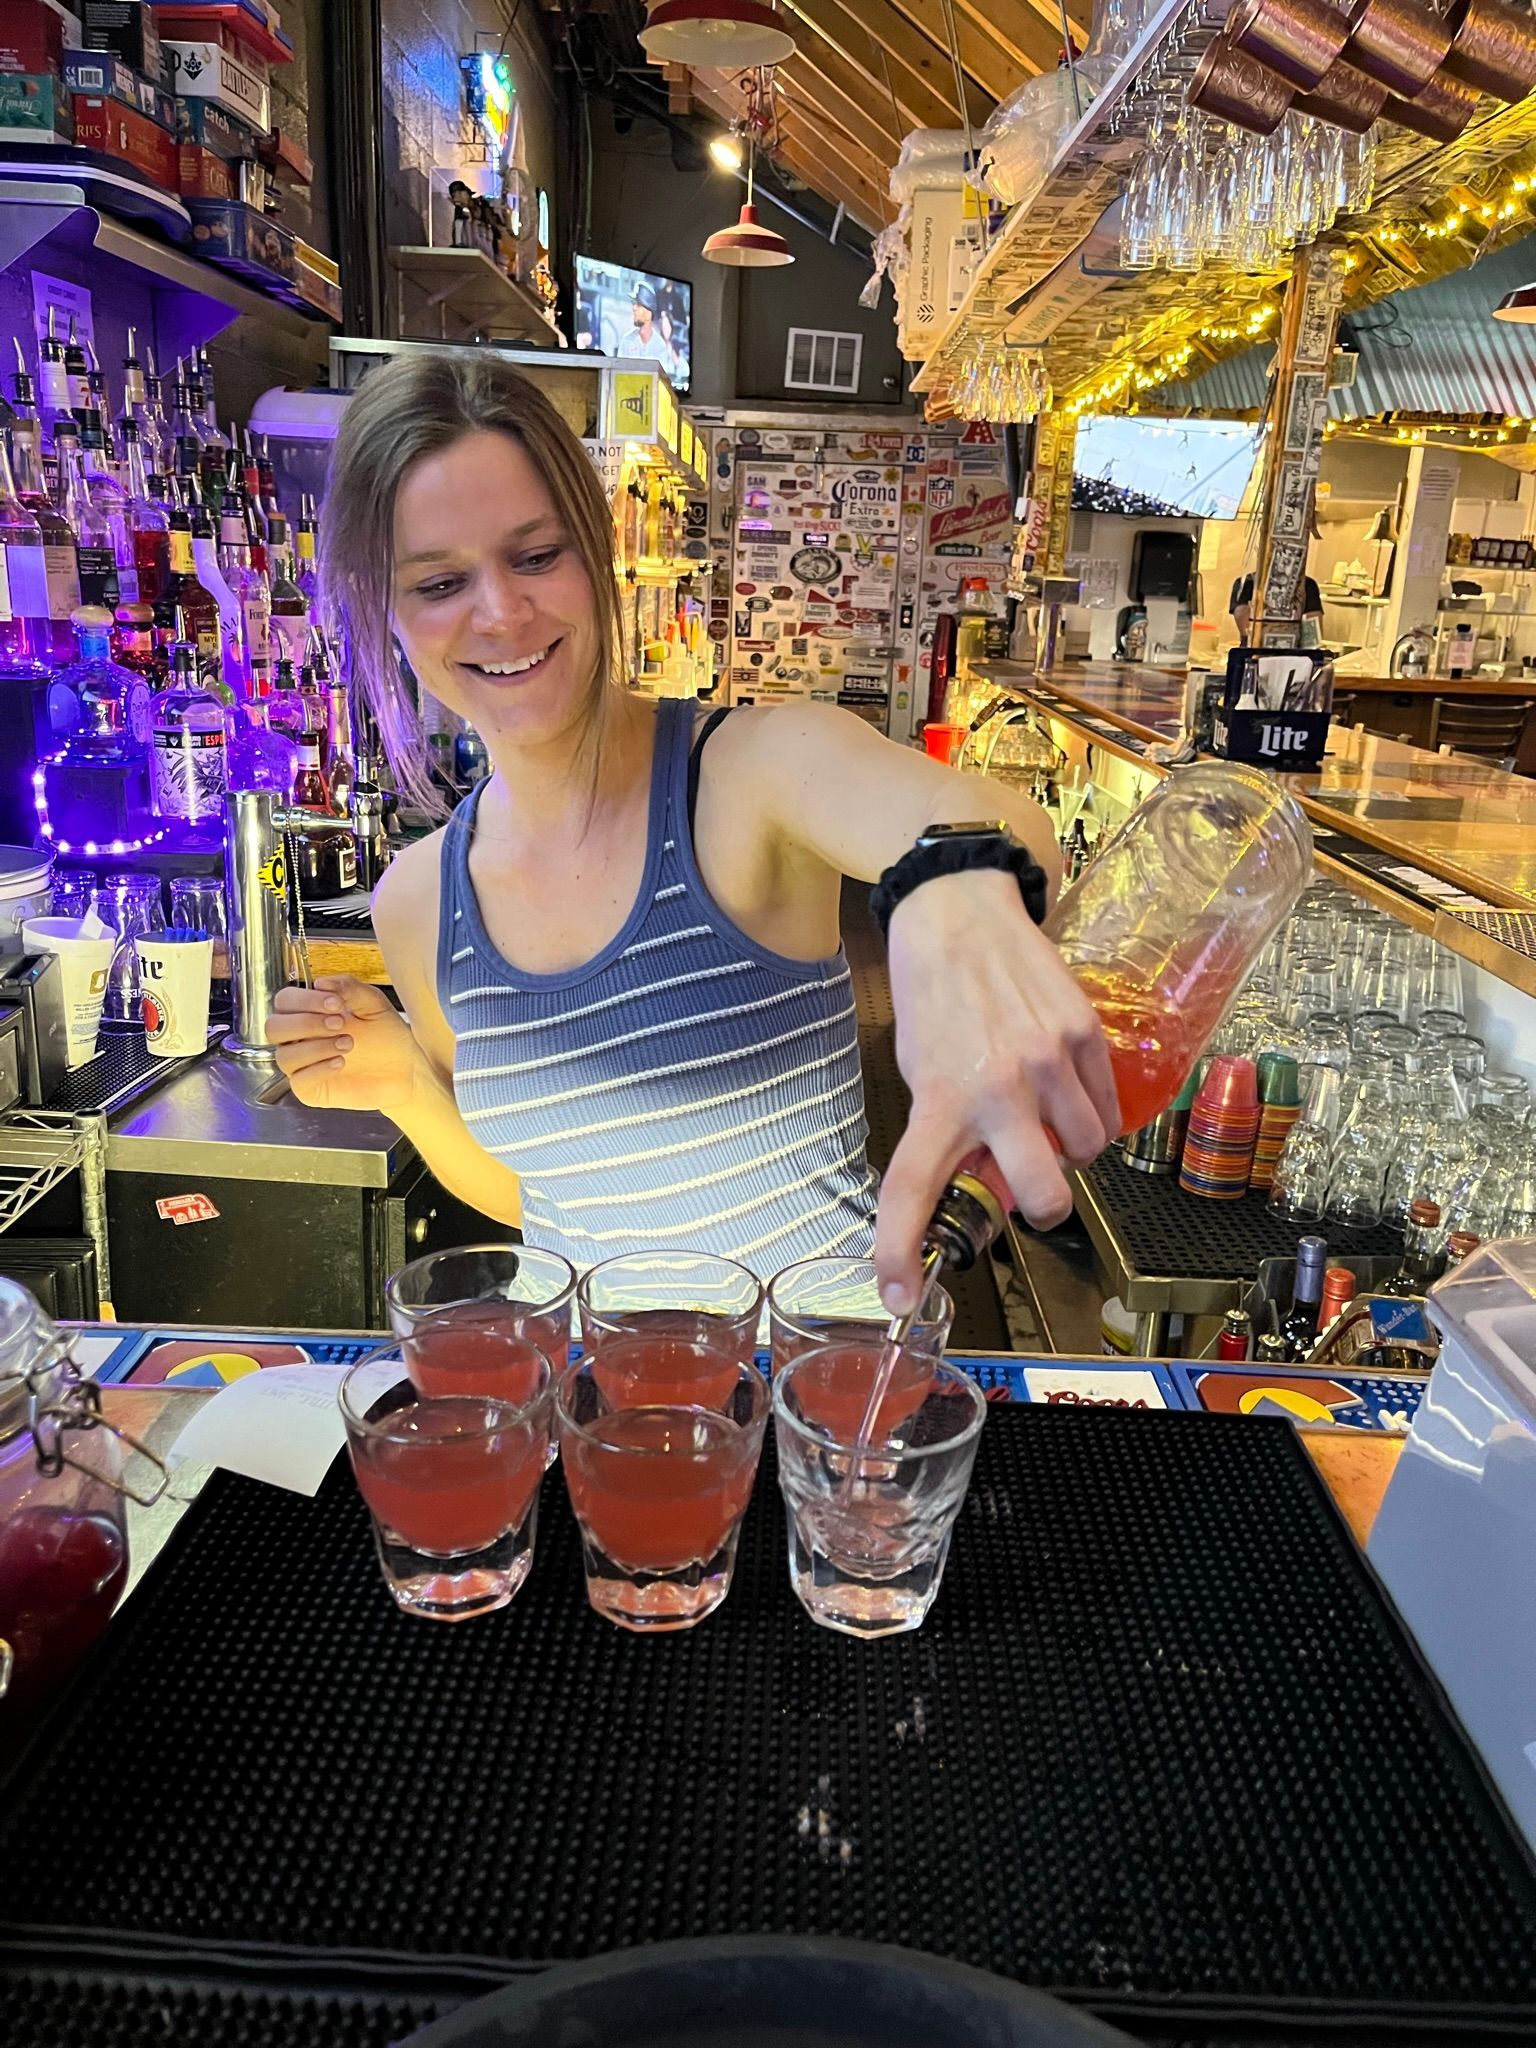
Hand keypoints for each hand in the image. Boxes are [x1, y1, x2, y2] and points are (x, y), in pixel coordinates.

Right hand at [264, 975, 422, 1112]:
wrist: (405, 1070)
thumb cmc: (386, 1035)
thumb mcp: (374, 1005)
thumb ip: (350, 989)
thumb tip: (321, 982)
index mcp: (309, 1012)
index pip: (285, 1001)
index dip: (305, 1000)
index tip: (335, 1003)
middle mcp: (299, 1038)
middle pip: (273, 1027)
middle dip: (305, 1023)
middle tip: (339, 1023)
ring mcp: (302, 1065)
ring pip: (284, 1056)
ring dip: (316, 1047)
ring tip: (348, 1043)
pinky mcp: (310, 1089)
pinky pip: (298, 1081)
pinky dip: (318, 1070)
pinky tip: (340, 1063)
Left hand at [874, 870, 1119, 1314]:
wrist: (959, 910)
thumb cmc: (932, 993)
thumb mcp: (916, 1067)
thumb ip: (945, 1127)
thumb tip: (981, 1180)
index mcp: (940, 1098)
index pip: (913, 1190)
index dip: (900, 1253)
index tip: (901, 1295)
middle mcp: (999, 1087)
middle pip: (1046, 1197)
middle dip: (1042, 1205)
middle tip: (1026, 1181)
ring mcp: (1050, 1061)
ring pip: (1086, 1154)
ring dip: (1067, 1151)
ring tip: (1042, 1114)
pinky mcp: (1086, 1035)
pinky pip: (1106, 1109)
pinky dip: (1089, 1113)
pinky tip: (1062, 1086)